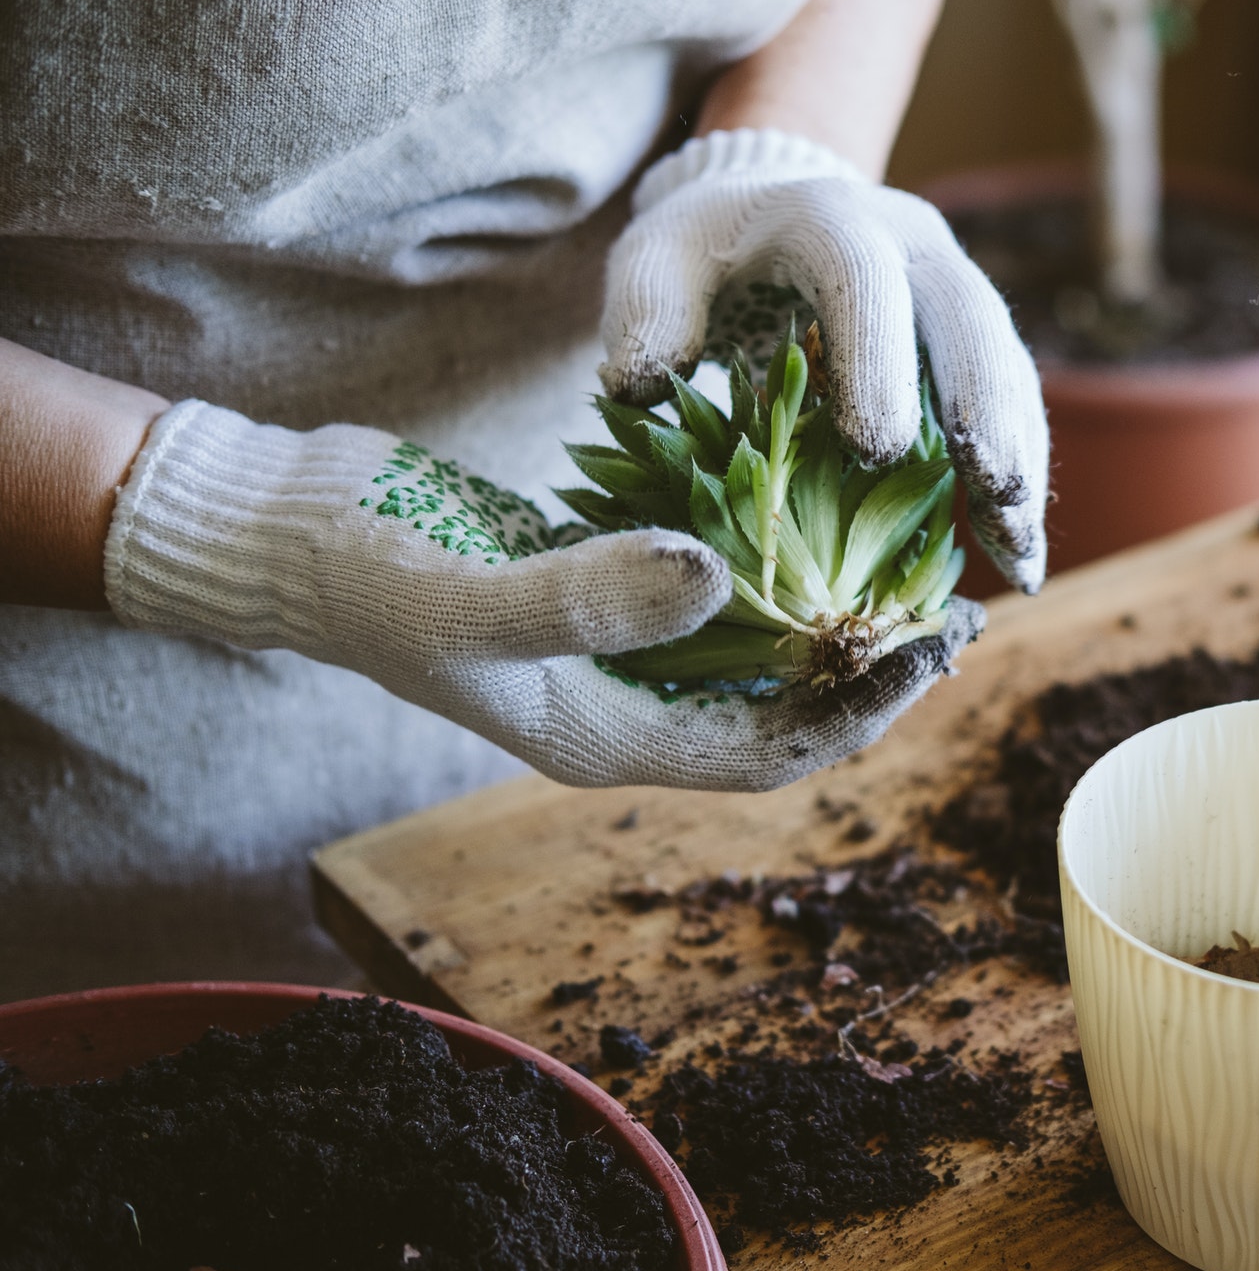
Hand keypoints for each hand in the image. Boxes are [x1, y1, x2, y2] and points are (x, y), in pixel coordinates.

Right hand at [104, 402, 984, 790]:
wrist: (291, 527)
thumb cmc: (365, 571)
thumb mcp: (470, 594)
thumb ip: (591, 597)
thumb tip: (726, 578)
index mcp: (606, 740)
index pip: (771, 751)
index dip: (861, 710)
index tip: (934, 646)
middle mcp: (626, 710)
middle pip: (782, 715)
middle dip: (870, 672)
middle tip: (954, 608)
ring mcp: (617, 657)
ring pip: (758, 659)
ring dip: (833, 622)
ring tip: (910, 567)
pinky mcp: (607, 595)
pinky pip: (719, 601)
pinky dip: (777, 573)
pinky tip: (820, 518)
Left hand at [599, 127, 1048, 593]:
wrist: (767, 206)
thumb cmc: (705, 248)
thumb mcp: (655, 259)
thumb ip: (645, 310)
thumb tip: (640, 385)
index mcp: (830, 218)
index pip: (864, 280)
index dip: (877, 360)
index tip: (876, 450)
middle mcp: (912, 245)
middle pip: (970, 320)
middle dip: (988, 411)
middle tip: (997, 495)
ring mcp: (953, 288)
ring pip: (1006, 365)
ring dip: (1021, 456)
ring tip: (1020, 547)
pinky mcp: (973, 338)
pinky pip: (1012, 401)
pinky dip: (1019, 472)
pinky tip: (1019, 548)